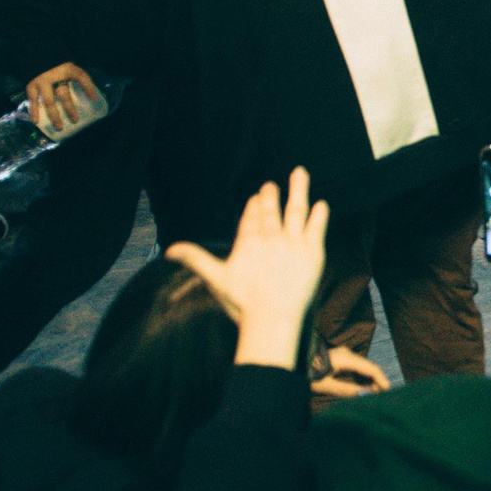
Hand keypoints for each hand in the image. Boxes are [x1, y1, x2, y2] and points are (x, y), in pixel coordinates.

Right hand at [26, 62, 101, 134]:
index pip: (80, 76)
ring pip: (49, 101)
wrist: (37, 61)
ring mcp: (42, 81)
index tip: (94, 98)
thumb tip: (93, 98)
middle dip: (69, 108)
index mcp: (67, 69)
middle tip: (75, 120)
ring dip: (54, 115)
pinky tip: (36, 121)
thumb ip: (81, 81)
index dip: (88, 87)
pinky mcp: (31, 86)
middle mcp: (54, 75)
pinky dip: (34, 111)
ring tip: (59, 126)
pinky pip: (33, 100)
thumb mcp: (71, 70)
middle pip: (63, 94)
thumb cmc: (58, 70)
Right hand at [167, 170, 329, 370]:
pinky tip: (322, 203)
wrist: (273, 318)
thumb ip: (195, 259)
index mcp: (248, 241)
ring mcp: (293, 242)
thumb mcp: (215, 278)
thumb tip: (169, 250)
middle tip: (270, 185)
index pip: (250, 218)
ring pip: (296, 209)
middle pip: (271, 211)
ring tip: (300, 172)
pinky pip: (317, 227)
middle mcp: (271, 236)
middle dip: (270, 196)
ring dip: (298, 190)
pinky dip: (319, 214)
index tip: (255, 196)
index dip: (254, 206)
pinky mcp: (313, 251)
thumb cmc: (243, 303)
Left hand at [309, 347, 391, 401]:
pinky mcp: (341, 358)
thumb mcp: (326, 386)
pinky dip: (362, 377)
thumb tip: (366, 395)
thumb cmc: (307, 374)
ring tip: (373, 395)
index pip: (370, 368)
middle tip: (382, 397)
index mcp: (345, 358)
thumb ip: (347, 390)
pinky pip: (357, 367)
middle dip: (377, 382)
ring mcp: (344, 354)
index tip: (388, 392)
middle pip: (369, 367)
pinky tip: (364, 388)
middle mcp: (347, 353)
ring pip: (364, 367)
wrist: (294, 362)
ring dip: (370, 380)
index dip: (381, 380)